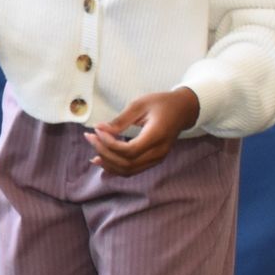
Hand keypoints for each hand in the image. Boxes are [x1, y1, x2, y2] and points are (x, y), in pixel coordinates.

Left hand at [84, 87, 200, 176]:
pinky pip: (132, 170)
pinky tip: (102, 159)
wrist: (183, 110)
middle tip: (90, 137)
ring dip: (108, 163)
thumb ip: (120, 120)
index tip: (97, 130)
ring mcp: (157, 159)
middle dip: (104, 153)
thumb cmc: (162, 103)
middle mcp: (159, 151)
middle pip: (127, 163)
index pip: (129, 151)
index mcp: (157, 135)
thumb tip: (99, 129)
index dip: (109, 144)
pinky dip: (115, 167)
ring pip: (128, 170)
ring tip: (93, 149)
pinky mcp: (153, 160)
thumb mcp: (140, 104)